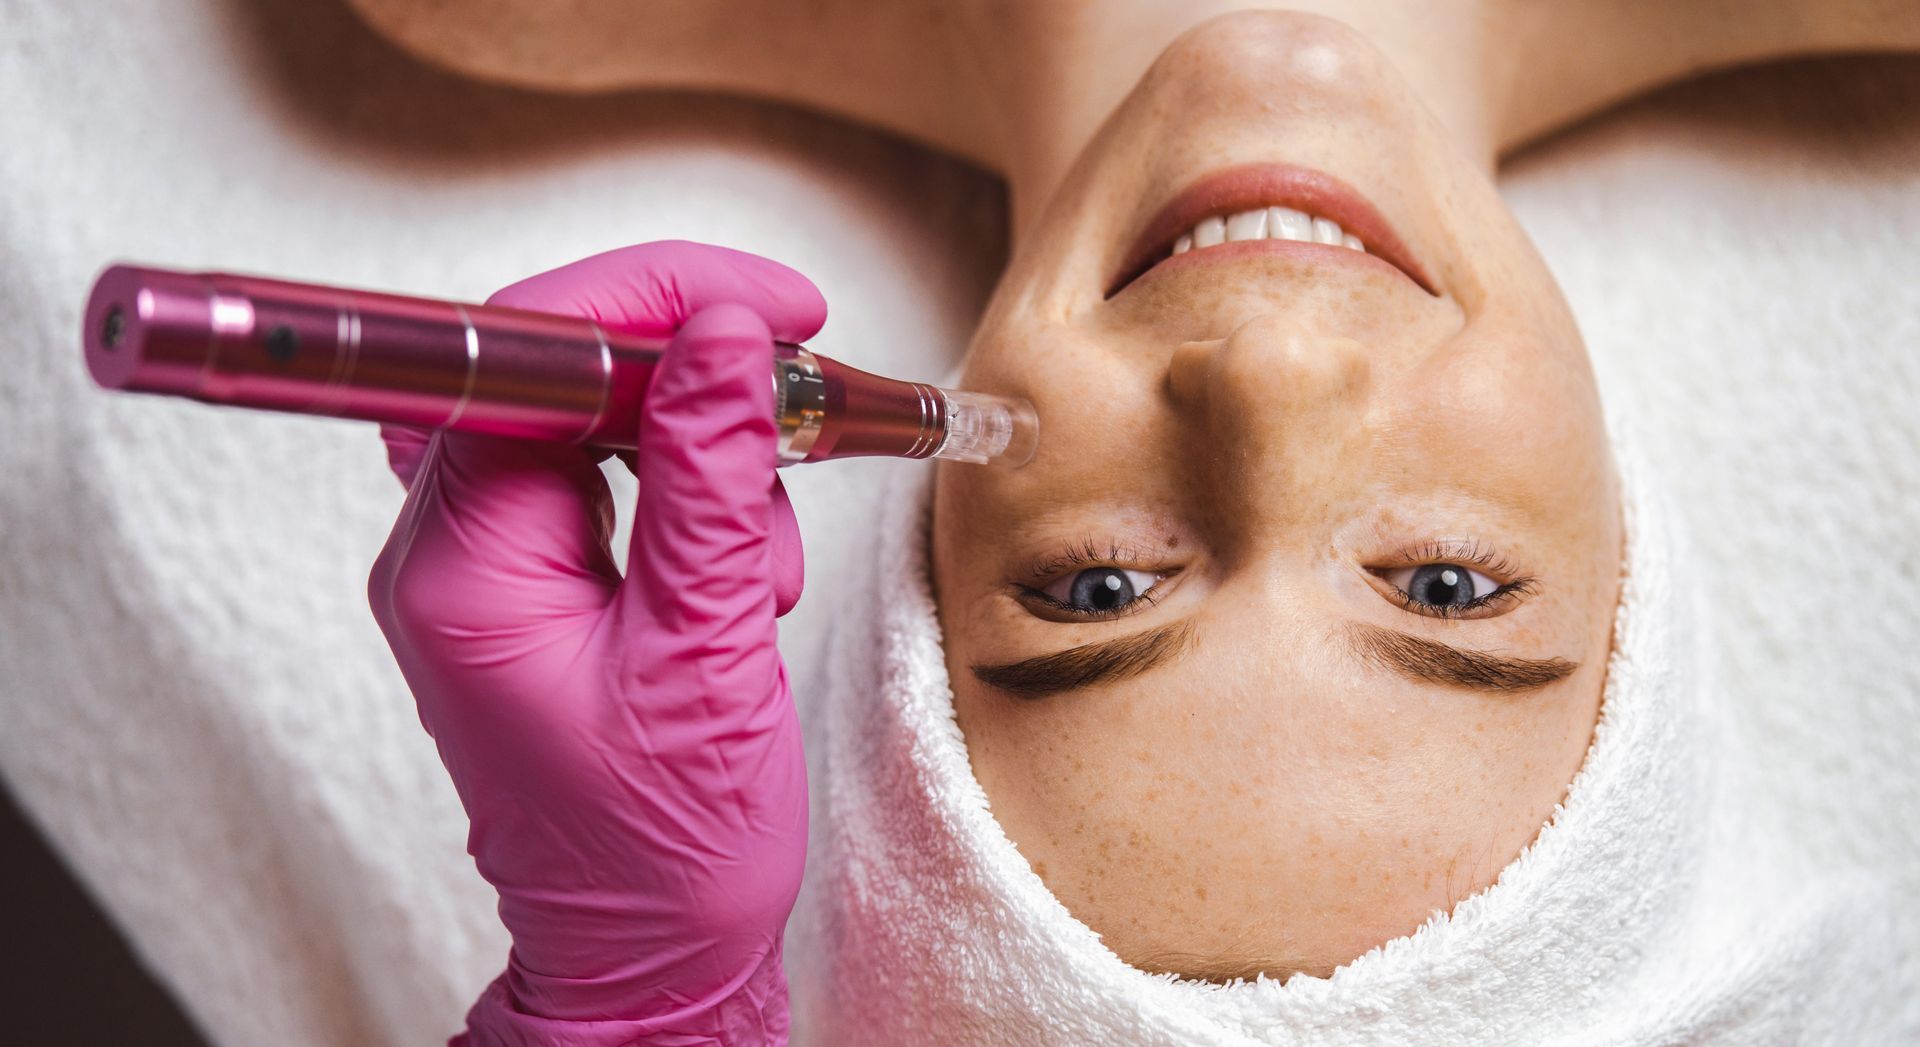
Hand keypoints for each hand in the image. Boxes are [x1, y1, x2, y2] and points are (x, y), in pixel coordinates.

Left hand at [367, 241, 823, 1044]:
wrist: (647, 958)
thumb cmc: (659, 851)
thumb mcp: (706, 658)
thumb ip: (712, 486)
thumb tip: (722, 338)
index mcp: (463, 571)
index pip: (522, 360)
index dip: (646, 300)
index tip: (764, 305)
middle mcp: (451, 555)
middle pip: (547, 370)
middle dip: (681, 361)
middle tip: (795, 368)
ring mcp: (489, 569)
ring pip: (591, 420)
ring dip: (705, 453)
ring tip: (762, 563)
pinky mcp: (536, 586)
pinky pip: (608, 481)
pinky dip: (696, 498)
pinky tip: (744, 581)